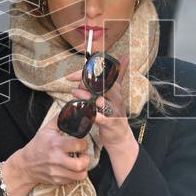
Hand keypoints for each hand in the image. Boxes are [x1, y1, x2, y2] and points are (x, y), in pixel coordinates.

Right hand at [3, 117, 91, 195]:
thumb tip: (72, 110)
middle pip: (80, 163)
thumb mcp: (47, 129)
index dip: (83, 143)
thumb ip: (60, 119)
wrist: (25, 165)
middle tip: (83, 155)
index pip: (78, 144)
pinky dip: (76, 175)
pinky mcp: (57, 181)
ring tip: (80, 163)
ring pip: (79, 174)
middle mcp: (56, 159)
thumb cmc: (38, 145)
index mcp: (56, 144)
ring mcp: (56, 172)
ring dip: (83, 169)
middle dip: (86, 159)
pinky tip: (72, 169)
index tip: (81, 142)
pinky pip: (73, 180)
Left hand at [67, 57, 139, 184]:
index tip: (71, 76)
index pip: (101, 75)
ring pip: (99, 100)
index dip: (85, 73)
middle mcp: (116, 98)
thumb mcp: (116, 93)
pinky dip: (89, 114)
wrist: (120, 137)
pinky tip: (80, 112)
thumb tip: (124, 57)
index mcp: (115, 90)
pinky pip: (99, 117)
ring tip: (74, 95)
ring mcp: (114, 111)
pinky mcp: (110, 123)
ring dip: (85, 97)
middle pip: (100, 85)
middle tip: (74, 85)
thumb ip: (117, 76)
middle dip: (84, 83)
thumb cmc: (114, 114)